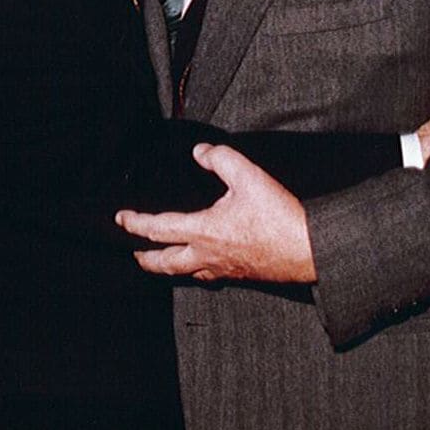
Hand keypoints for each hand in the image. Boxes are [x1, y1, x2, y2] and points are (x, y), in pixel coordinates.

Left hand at [118, 143, 315, 283]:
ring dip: (168, 267)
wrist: (310, 251)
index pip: (157, 229)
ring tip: (161, 260)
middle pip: (164, 263)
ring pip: (185, 273)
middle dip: (145, 258)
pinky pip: (208, 276)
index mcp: (203, 231)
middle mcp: (207, 255)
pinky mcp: (240, 275)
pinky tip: (202, 265)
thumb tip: (200, 153)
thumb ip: (221, 159)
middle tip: (133, 252)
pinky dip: (195, 271)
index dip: (135, 223)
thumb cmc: (279, 217)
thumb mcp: (249, 176)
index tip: (120, 218)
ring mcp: (223, 269)